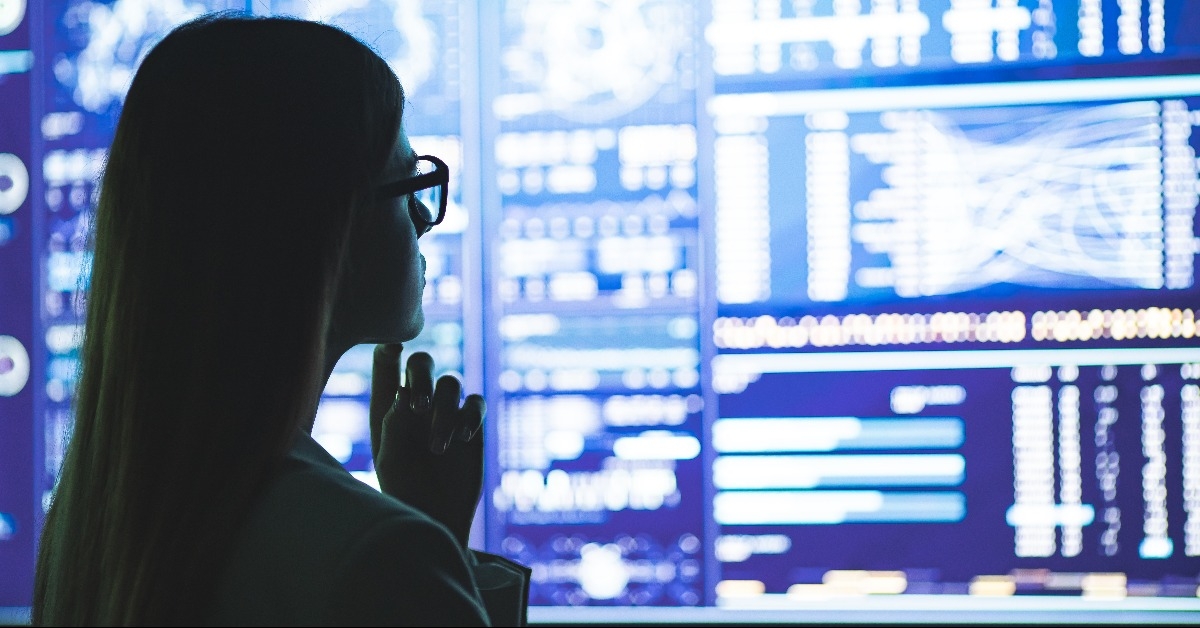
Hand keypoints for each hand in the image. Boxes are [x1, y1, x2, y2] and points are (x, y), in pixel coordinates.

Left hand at [369, 344, 485, 546]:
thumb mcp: (390, 459)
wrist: (434, 518)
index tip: (392, 349)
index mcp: (390, 406)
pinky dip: (470, 416)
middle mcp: (418, 403)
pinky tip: (462, 439)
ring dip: (443, 410)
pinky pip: (476, 404)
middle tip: (418, 407)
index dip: (388, 349)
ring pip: (450, 384)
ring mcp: (446, 411)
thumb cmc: (403, 490)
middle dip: (422, 374)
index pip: (386, 364)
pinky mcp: (472, 425)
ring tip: (437, 448)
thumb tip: (405, 391)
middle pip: (423, 363)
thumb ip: (393, 423)